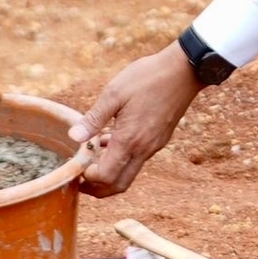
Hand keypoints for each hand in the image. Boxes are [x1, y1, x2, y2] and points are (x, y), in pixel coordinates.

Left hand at [73, 44, 204, 195]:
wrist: (184, 70)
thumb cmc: (148, 78)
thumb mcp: (115, 93)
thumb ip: (94, 118)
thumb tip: (73, 137)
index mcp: (129, 140)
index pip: (106, 177)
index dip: (87, 178)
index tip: (76, 165)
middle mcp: (143, 149)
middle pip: (118, 185)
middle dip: (97, 188)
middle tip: (80, 176)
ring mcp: (153, 146)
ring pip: (129, 173)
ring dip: (109, 171)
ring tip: (92, 152)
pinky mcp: (159, 139)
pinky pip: (137, 158)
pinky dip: (121, 157)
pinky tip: (110, 137)